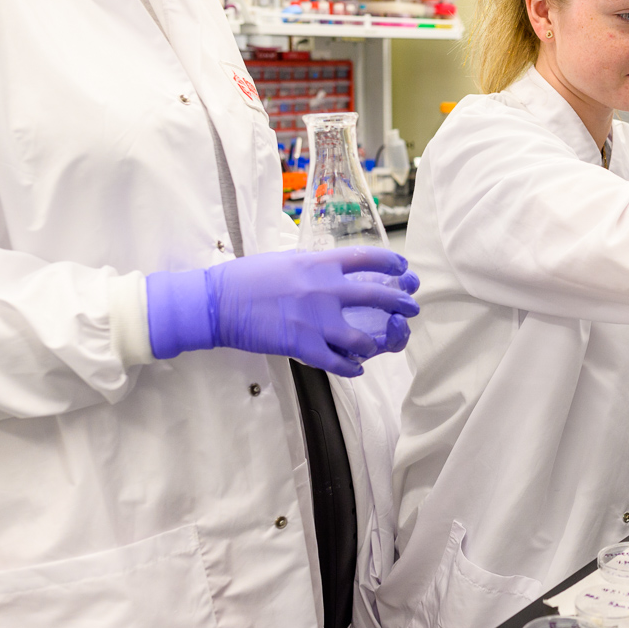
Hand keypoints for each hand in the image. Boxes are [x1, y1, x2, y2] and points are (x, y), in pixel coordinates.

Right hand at [146, 247, 420, 377]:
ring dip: (377, 344)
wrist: (217, 303)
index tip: (403, 269)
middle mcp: (324, 290)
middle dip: (401, 303)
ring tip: (379, 345)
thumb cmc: (246, 278)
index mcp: (319, 264)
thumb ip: (314, 266)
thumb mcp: (285, 260)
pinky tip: (357, 368)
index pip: (367, 259)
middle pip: (377, 297)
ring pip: (363, 339)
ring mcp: (316, 320)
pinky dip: (352, 367)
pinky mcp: (303, 345)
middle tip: (411, 308)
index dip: (391, 264)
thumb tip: (333, 268)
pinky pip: (338, 362)